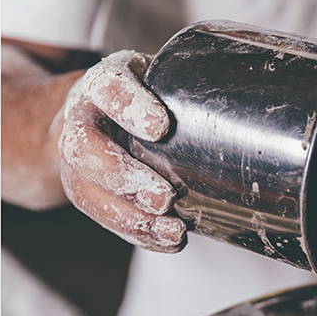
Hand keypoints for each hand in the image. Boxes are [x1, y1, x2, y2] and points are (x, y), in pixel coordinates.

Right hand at [57, 49, 184, 251]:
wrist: (92, 115)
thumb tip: (240, 102)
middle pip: (84, 151)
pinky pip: (104, 219)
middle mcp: (78, 123)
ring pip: (87, 194)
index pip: (106, 88)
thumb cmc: (137, 94)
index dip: (129, 108)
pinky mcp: (86, 193)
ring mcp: (76, 164)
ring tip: (173, 230)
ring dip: (131, 218)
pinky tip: (168, 240)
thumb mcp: (155, 75)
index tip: (161, 128)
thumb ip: (184, 85)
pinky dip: (138, 234)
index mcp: (98, 84)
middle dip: (124, 178)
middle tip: (165, 196)